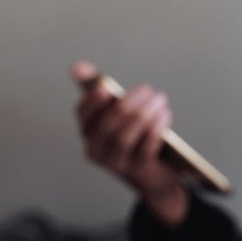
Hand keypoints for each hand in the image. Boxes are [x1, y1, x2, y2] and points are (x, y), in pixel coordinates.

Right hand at [71, 61, 187, 225]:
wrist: (153, 174)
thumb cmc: (132, 135)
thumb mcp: (116, 113)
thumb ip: (98, 90)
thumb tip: (77, 67)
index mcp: (88, 133)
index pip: (83, 115)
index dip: (92, 101)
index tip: (105, 88)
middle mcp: (96, 150)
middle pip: (108, 125)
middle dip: (128, 105)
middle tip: (146, 89)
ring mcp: (116, 163)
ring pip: (124, 137)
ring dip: (143, 115)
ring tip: (159, 100)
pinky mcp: (137, 170)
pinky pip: (144, 149)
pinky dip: (155, 130)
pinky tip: (164, 115)